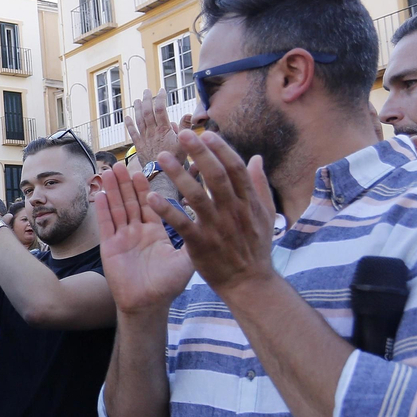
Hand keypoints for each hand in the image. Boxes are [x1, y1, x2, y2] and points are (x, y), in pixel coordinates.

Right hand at [95, 163, 194, 315]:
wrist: (149, 305)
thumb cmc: (168, 285)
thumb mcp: (186, 259)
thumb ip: (193, 237)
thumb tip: (208, 216)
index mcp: (155, 232)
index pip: (150, 204)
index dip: (146, 187)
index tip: (143, 169)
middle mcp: (137, 232)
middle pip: (130, 201)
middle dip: (126, 182)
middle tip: (123, 163)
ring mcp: (122, 238)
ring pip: (117, 208)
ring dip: (113, 190)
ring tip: (110, 170)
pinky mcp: (110, 247)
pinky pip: (106, 224)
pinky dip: (103, 209)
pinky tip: (101, 193)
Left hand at [125, 89, 191, 168]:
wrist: (161, 175)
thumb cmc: (175, 160)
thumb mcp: (184, 143)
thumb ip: (186, 128)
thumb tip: (188, 114)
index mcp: (164, 130)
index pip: (160, 109)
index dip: (160, 98)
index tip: (161, 90)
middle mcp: (152, 132)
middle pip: (147, 112)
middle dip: (147, 100)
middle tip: (146, 91)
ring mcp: (144, 138)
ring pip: (139, 120)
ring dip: (137, 109)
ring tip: (136, 100)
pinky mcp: (139, 146)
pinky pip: (132, 133)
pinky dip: (129, 124)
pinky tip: (126, 117)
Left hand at [150, 130, 277, 297]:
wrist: (249, 282)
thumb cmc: (255, 247)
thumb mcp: (265, 215)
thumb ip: (259, 185)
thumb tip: (255, 157)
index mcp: (249, 202)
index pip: (235, 169)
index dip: (221, 150)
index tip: (206, 134)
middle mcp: (234, 211)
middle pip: (216, 176)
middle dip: (199, 153)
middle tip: (182, 134)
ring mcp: (217, 228)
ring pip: (196, 196)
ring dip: (179, 175)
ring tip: (162, 157)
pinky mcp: (201, 244)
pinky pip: (181, 223)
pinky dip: (166, 210)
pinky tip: (150, 197)